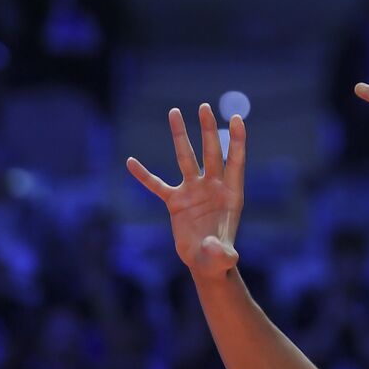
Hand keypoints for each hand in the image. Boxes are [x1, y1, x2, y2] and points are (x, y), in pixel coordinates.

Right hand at [126, 105, 244, 277]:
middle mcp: (213, 187)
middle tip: (204, 106)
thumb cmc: (218, 258)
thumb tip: (218, 250)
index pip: (235, 161)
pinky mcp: (175, 202)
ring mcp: (193, 191)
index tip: (237, 118)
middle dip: (208, 129)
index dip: (237, 141)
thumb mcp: (222, 257)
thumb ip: (223, 253)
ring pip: (186, 158)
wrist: (204, 262)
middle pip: (211, 152)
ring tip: (174, 111)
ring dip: (180, 136)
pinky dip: (144, 175)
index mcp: (231, 194)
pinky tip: (131, 162)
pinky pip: (157, 185)